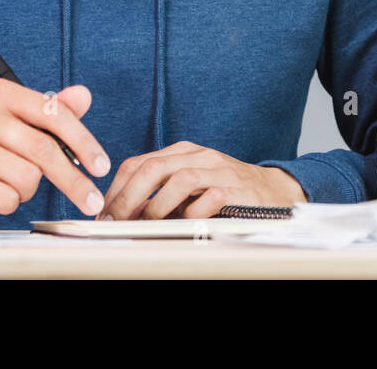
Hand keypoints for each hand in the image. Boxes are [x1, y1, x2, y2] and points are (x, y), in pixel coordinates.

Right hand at [0, 80, 109, 233]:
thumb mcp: (28, 127)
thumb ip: (57, 111)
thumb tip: (83, 95)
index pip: (52, 112)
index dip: (83, 141)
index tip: (102, 166)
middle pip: (42, 148)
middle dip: (72, 179)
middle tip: (92, 200)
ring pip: (27, 176)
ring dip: (29, 189)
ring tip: (12, 183)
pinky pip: (6, 197)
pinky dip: (10, 203)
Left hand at [100, 141, 306, 219]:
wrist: (272, 191)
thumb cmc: (225, 190)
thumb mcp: (190, 184)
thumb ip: (160, 191)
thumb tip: (122, 214)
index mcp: (183, 152)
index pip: (139, 162)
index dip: (117, 188)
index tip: (104, 211)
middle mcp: (199, 156)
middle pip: (154, 168)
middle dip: (129, 197)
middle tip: (116, 221)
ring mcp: (219, 171)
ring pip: (179, 180)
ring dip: (156, 206)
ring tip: (145, 225)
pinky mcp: (236, 190)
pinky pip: (209, 199)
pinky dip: (192, 214)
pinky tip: (184, 224)